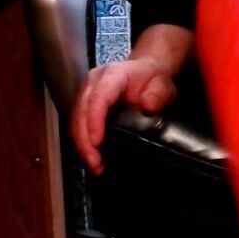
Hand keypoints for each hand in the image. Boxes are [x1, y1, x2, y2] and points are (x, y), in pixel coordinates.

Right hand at [71, 58, 176, 173]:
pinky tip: (92, 157)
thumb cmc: (151, 79)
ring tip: (94, 165)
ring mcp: (87, 93)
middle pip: (81, 112)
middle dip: (85, 141)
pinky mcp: (85, 104)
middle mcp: (94, 82)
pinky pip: (78, 124)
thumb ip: (158, 95)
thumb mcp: (162, 85)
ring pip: (76, 121)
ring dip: (82, 145)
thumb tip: (148, 107)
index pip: (98, 98)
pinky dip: (83, 142)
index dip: (94, 121)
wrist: (145, 72)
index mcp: (113, 75)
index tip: (97, 142)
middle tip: (95, 162)